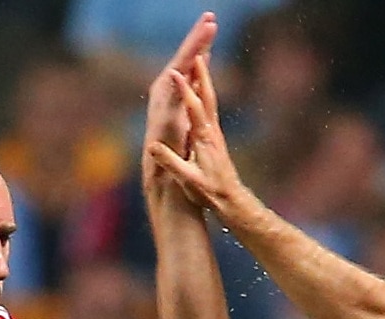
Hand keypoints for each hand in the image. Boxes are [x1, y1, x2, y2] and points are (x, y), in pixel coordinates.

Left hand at [144, 13, 218, 161]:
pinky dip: (197, 62)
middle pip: (183, 57)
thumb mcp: (166, 138)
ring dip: (198, 45)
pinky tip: (204, 54)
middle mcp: (165, 90)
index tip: (209, 27)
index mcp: (166, 96)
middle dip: (197, 37)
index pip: (183, 63)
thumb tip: (165, 104)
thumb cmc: (165, 158)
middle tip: (210, 16)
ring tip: (209, 25)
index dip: (197, 45)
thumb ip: (168, 118)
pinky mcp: (175, 101)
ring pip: (186, 63)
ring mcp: (170, 94)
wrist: (158, 174)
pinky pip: (188, 75)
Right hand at [146, 55, 249, 218]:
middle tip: (196, 52)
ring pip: (210, 100)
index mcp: (203, 139)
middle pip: (207, 96)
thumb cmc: (209, 192)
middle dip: (201, 74)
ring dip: (205, 79)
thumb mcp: (188, 180)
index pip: (193, 108)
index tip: (174, 71)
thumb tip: (152, 147)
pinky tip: (203, 89)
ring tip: (201, 60)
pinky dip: (205, 94)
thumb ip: (171, 162)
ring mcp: (215, 133)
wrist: (232, 200)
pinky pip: (210, 109)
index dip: (184, 89)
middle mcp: (212, 131)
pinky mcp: (216, 137)